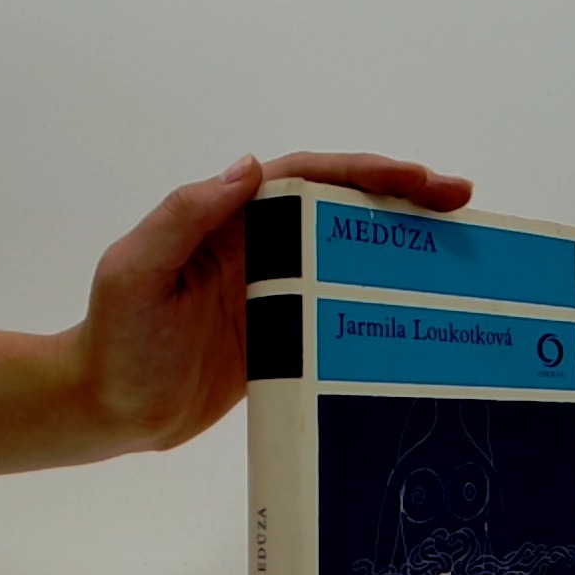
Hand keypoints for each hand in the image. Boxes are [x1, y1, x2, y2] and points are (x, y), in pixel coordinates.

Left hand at [68, 152, 473, 454]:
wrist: (113, 408)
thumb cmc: (117, 339)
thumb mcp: (137, 270)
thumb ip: (185, 216)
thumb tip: (248, 166)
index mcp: (231, 219)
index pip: (307, 179)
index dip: (365, 172)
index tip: (418, 178)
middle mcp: (262, 246)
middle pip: (342, 208)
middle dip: (402, 196)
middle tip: (461, 198)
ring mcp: (279, 291)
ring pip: (352, 254)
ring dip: (402, 244)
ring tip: (459, 245)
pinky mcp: (288, 334)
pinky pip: (344, 309)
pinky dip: (383, 301)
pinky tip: (420, 308)